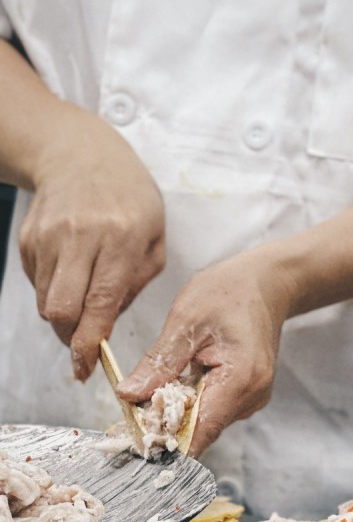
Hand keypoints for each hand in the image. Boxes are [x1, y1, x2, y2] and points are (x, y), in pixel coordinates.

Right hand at [18, 114, 164, 378]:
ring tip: (83, 296)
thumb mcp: (154, 236)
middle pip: (60, 308)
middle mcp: (80, 237)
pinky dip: (52, 289)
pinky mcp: (28, 238)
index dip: (90, 341)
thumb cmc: (129, 198)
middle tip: (83, 342)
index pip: (100, 301)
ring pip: (45, 301)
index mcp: (120, 239)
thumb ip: (138, 282)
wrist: (81, 154)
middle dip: (70, 336)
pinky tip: (70, 269)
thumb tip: (109, 322)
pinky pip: (35, 283)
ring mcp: (49, 237)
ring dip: (63, 313)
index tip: (87, 367)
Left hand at [117, 247, 297, 455]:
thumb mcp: (185, 321)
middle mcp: (252, 397)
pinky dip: (189, 402)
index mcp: (241, 379)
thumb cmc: (229, 293)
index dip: (165, 442)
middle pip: (200, 430)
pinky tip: (179, 380)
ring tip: (158, 383)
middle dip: (164, 424)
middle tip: (132, 404)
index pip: (200, 432)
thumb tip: (128, 395)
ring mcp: (252, 399)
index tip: (133, 440)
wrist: (265, 284)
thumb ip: (159, 363)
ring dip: (176, 412)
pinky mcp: (246, 396)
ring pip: (204, 422)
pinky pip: (211, 410)